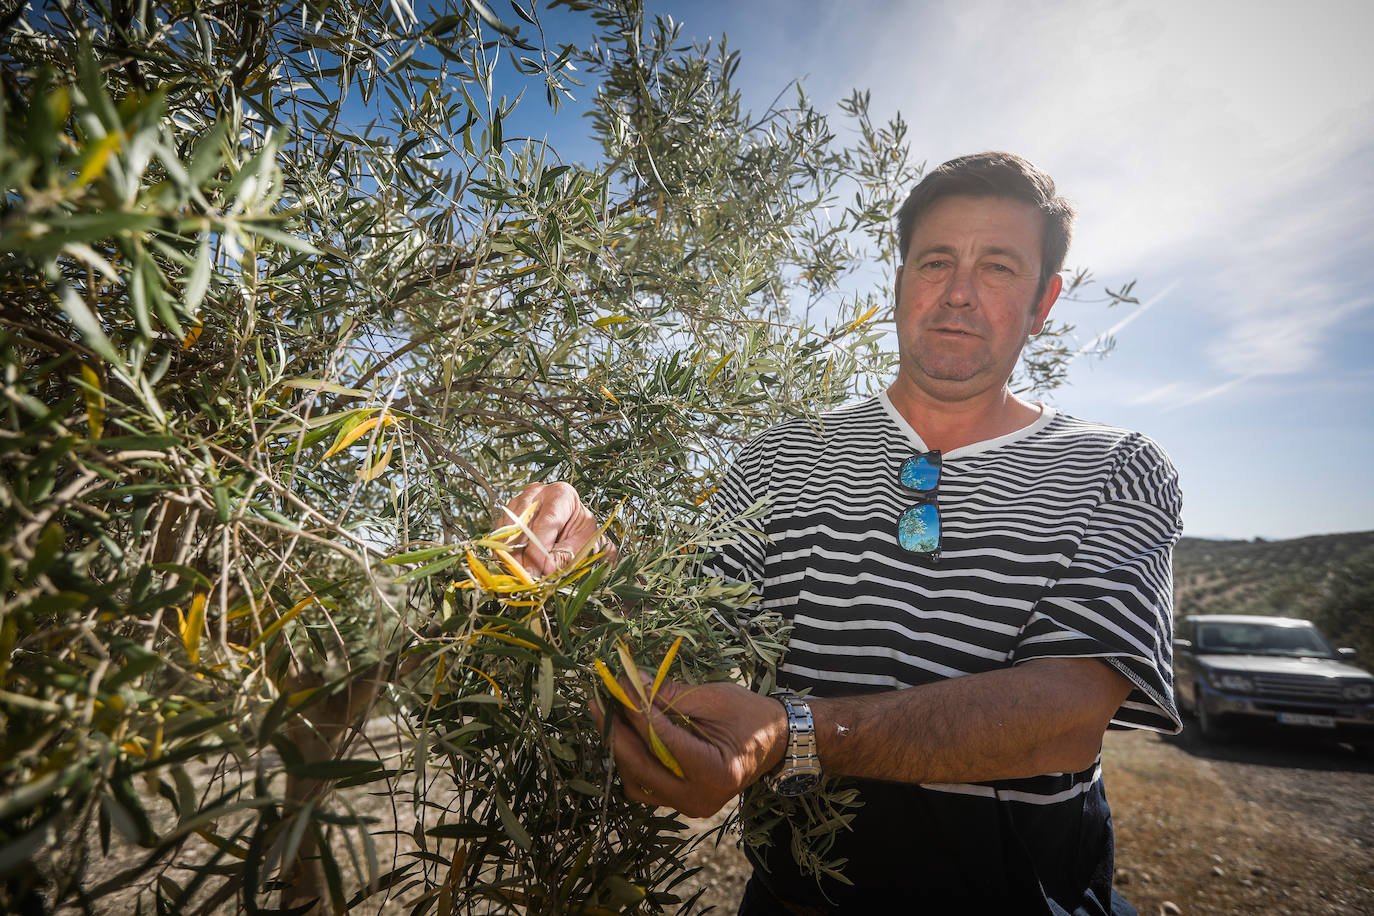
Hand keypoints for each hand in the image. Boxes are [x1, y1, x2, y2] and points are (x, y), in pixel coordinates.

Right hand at [501, 481, 617, 576]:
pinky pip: (499, 534)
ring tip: (519, 574)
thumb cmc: (579, 529)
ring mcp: (518, 501)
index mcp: (561, 494)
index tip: (536, 571)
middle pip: (523, 525)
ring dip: (510, 555)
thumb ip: (565, 555)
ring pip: (508, 530)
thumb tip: (546, 570)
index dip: (539, 549)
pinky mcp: (507, 513)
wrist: (571, 521)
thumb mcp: (583, 541)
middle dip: (522, 555)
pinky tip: (512, 566)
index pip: (546, 522)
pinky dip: (503, 552)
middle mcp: (537, 493)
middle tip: (525, 577)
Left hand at [592, 675, 787, 817]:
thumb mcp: (711, 698)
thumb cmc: (748, 714)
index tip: (616, 684)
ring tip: (608, 715)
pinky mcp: (681, 803)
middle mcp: (700, 798)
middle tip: (597, 701)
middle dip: (615, 732)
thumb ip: (669, 695)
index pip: (662, 740)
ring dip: (620, 748)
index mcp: (715, 771)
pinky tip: (625, 735)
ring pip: (637, 781)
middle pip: (642, 767)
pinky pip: (645, 787)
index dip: (634, 710)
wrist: (774, 740)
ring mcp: (690, 806)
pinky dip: (632, 762)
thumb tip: (630, 681)